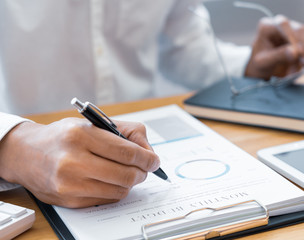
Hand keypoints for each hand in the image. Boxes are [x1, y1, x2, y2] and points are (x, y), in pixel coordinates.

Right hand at [0, 118, 159, 207]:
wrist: (26, 154)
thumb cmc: (63, 137)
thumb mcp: (92, 123)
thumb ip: (125, 132)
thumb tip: (148, 153)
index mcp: (81, 135)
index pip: (127, 153)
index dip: (147, 159)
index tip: (155, 161)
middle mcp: (73, 160)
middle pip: (126, 175)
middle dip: (143, 173)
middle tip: (145, 169)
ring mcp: (70, 184)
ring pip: (119, 190)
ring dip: (131, 183)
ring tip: (128, 173)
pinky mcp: (69, 200)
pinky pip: (107, 200)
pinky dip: (116, 191)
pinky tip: (111, 181)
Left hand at [245, 15, 303, 79]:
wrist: (262, 70)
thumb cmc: (259, 64)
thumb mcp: (264, 62)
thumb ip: (278, 56)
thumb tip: (296, 52)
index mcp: (267, 26)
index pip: (283, 25)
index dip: (292, 37)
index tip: (297, 52)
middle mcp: (280, 25)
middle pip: (298, 30)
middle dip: (302, 48)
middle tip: (303, 63)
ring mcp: (291, 31)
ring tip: (294, 71)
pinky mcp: (299, 39)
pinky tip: (296, 69)